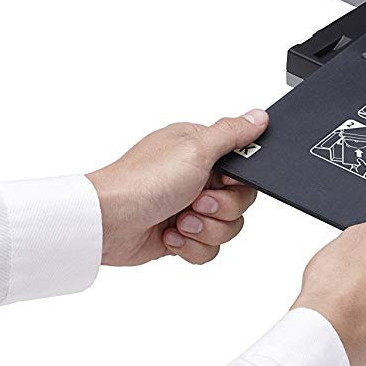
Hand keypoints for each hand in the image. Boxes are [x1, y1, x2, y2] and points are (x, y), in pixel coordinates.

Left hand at [87, 111, 266, 266]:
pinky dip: (191, 246)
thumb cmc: (141, 182)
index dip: (239, 181)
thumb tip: (259, 116)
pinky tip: (170, 234)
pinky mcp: (180, 235)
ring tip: (179, 220)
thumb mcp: (195, 148)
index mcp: (200, 151)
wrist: (106, 223)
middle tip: (196, 201)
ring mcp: (188, 208)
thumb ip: (232, 133)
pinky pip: (208, 249)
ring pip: (227, 227)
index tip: (223, 181)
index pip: (244, 168)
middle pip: (240, 201)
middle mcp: (196, 178)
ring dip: (205, 229)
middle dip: (221, 208)